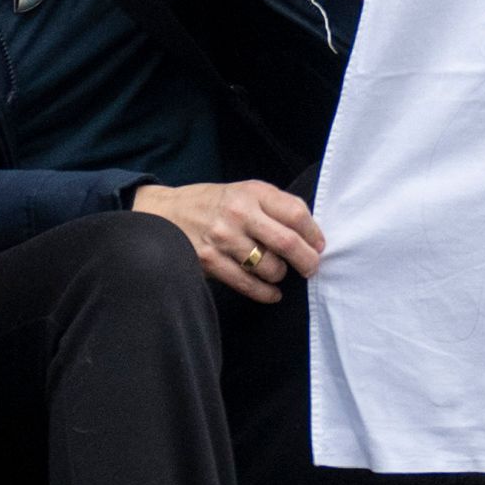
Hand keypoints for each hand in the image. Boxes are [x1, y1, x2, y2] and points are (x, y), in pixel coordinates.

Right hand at [134, 175, 331, 302]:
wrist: (165, 213)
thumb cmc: (214, 204)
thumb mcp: (244, 192)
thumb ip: (275, 206)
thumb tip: (311, 233)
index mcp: (253, 192)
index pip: (296, 213)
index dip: (314, 233)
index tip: (319, 245)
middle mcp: (239, 213)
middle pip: (287, 242)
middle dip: (307, 260)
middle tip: (312, 268)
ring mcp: (223, 238)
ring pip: (269, 267)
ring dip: (280, 274)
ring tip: (278, 272)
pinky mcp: (209, 262)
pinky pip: (247, 284)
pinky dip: (266, 293)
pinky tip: (272, 293)